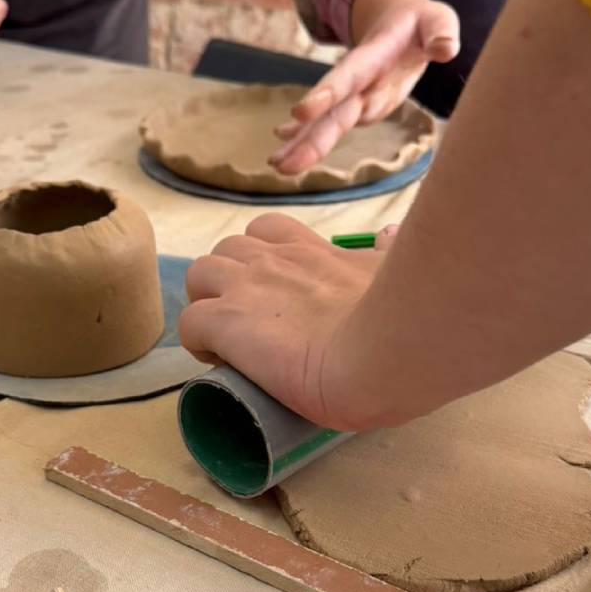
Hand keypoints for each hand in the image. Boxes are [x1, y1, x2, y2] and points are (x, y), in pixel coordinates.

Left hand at [179, 215, 399, 430]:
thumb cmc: (402, 317)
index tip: (271, 293)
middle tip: (247, 320)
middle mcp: (275, 260)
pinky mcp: (226, 320)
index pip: (269, 231)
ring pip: (198, 274)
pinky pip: (189, 322)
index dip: (261, 256)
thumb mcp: (395, 270)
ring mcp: (246, 287)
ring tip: (225, 341)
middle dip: (228, 280)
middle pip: (227, 248)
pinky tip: (217, 361)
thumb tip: (390, 232)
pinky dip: (197, 340)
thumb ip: (387, 251)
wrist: (386, 351)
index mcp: (313, 251)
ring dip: (205, 303)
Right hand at [270, 0, 458, 173]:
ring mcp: (356, 95)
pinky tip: (284, 149)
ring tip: (276, 166)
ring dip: (302, 145)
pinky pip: (331, 125)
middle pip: (332, 112)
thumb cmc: (423, 23)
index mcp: (373, 57)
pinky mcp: (358, 107)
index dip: (326, 93)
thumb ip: (440, 31)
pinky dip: (307, 137)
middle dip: (308, 137)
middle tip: (281, 163)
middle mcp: (358, 80)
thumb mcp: (437, 19)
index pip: (347, 76)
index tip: (300, 112)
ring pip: (327, 123)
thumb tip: (445, 49)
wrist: (401, 23)